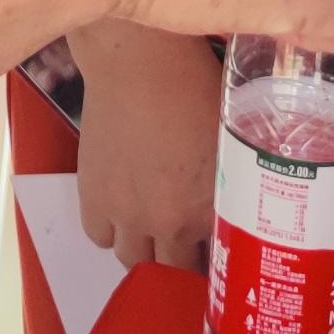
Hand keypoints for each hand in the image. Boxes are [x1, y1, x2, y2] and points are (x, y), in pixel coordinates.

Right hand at [70, 25, 221, 267]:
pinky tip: (121, 212)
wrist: (140, 61)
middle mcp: (166, 221)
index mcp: (208, 209)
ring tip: (152, 234)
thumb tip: (240, 197)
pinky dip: (110, 230)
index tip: (218, 256)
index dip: (216, 263)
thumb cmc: (193, 84)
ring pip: (131, 261)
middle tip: (187, 252)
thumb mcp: (229, 138)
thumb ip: (231, 180)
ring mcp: (125, 211)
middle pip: (171, 272)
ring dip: (144, 253)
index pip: (215, 264)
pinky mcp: (93, 194)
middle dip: (180, 268)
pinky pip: (99, 235)